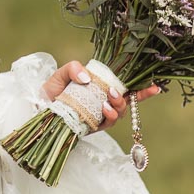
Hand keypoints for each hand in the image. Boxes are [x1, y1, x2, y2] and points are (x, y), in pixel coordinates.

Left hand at [41, 60, 163, 132]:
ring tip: (109, 99)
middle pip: (129, 100)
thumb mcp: (62, 73)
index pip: (126, 86)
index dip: (142, 88)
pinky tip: (105, 109)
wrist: (38, 109)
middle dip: (135, 97)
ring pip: (120, 112)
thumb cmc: (51, 90)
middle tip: (117, 91)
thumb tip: (87, 77)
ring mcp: (101, 114)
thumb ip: (74, 67)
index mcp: (101, 86)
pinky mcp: (95, 126)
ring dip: (119, 105)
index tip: (156, 85)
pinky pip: (108, 123)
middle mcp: (104, 100)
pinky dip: (110, 116)